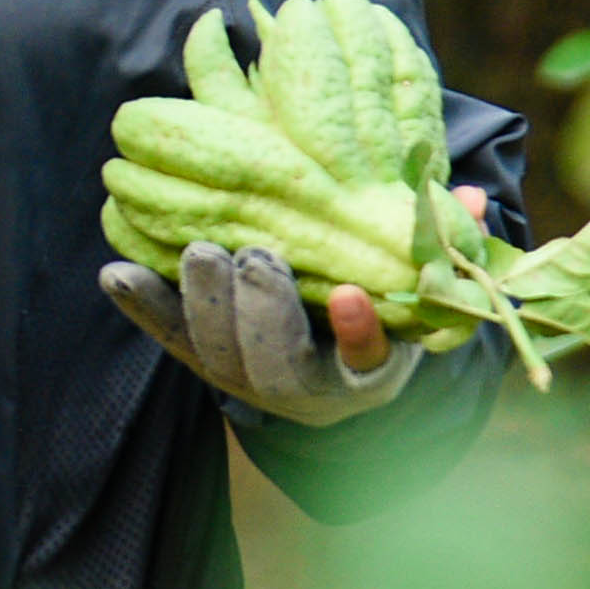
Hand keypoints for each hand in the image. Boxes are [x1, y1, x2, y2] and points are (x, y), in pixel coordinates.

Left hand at [99, 239, 420, 426]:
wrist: (330, 366)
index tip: (350, 296)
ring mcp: (246, 377)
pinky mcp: (200, 357)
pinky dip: (143, 305)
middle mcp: (304, 388)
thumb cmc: (382, 306)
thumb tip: (472, 200)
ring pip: (216, 357)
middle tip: (257, 257)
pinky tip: (117, 272)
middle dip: (263, 313)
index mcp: (366, 371)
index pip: (365, 360)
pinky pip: (167, 338)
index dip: (357, 333)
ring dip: (203, 305)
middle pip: (276, 367)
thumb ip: (441, 244)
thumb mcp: (418, 285)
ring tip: (200, 251)